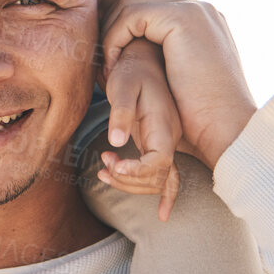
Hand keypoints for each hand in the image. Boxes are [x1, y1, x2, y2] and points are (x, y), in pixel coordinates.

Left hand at [97, 40, 182, 219]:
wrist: (145, 59)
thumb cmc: (132, 70)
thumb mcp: (124, 86)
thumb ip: (121, 113)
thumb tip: (116, 142)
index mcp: (164, 126)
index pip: (159, 162)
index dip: (137, 171)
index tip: (114, 166)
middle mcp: (170, 139)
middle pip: (158, 177)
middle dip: (128, 180)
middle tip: (103, 167)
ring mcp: (167, 144)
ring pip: (159, 180)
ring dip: (131, 183)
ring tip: (103, 170)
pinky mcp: (159, 145)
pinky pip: (168, 176)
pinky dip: (165, 195)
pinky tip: (162, 214)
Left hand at [100, 0, 256, 170]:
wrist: (227, 130)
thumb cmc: (204, 118)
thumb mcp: (183, 79)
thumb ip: (167, 57)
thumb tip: (141, 50)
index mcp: (203, 19)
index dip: (125, 16)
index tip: (110, 48)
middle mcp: (200, 8)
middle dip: (113, 18)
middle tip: (103, 54)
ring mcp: (194, 10)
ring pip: (131, 1)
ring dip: (111, 32)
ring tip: (108, 67)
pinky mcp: (182, 19)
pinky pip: (131, 15)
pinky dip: (114, 39)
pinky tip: (114, 67)